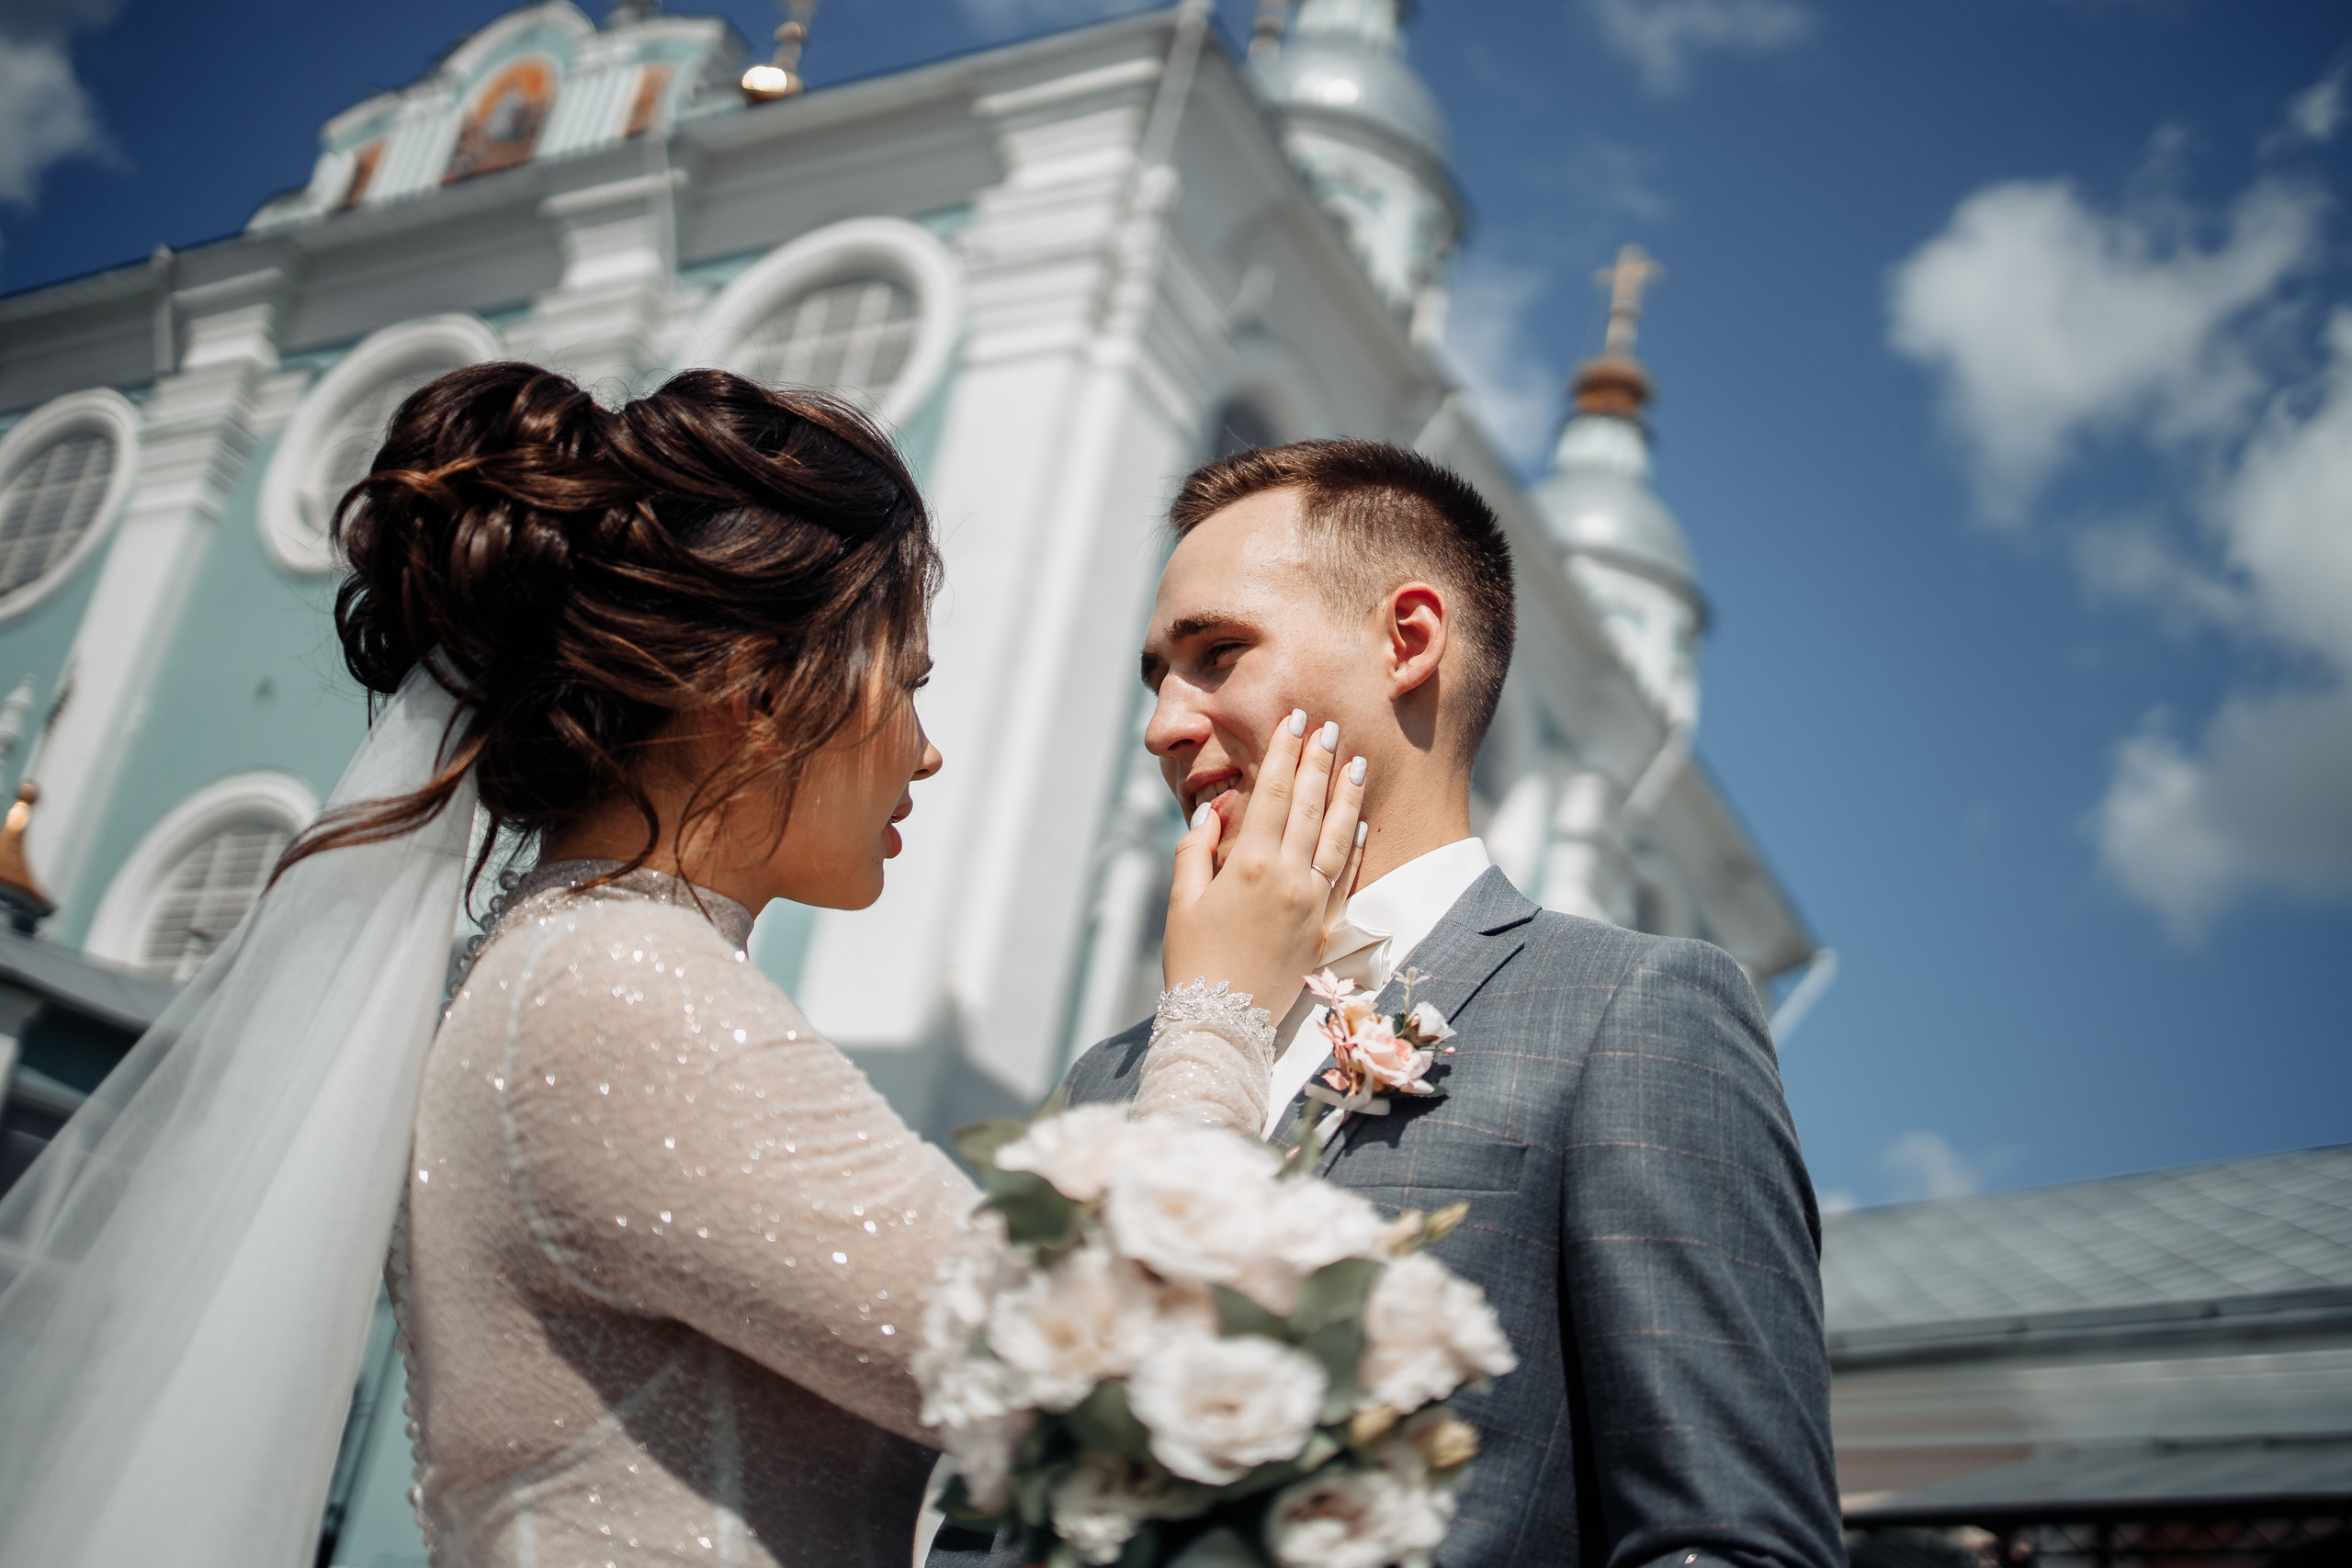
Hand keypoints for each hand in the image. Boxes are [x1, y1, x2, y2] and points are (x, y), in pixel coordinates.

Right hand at [1160, 708, 1368, 1024]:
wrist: (1222, 1021)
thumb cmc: (1192, 959)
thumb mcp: (1182, 900)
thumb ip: (1196, 850)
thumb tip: (1214, 811)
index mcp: (1248, 865)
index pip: (1273, 793)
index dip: (1285, 752)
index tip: (1295, 720)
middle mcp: (1287, 878)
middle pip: (1309, 806)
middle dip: (1320, 761)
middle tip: (1330, 726)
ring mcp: (1312, 904)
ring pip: (1337, 836)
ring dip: (1347, 795)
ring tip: (1357, 761)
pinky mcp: (1326, 930)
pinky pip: (1346, 878)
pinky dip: (1355, 845)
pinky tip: (1360, 821)